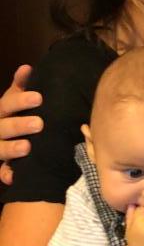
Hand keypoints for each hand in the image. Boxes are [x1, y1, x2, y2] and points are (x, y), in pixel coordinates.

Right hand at [0, 65, 42, 181]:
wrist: (4, 134)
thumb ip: (21, 85)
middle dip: (19, 125)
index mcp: (1, 111)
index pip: (7, 104)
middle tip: (39, 123)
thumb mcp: (14, 98)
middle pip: (3, 127)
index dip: (21, 101)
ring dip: (11, 149)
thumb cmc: (13, 114)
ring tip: (27, 147)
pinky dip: (5, 174)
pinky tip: (13, 177)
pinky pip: (0, 171)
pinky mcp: (0, 164)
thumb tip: (27, 68)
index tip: (39, 98)